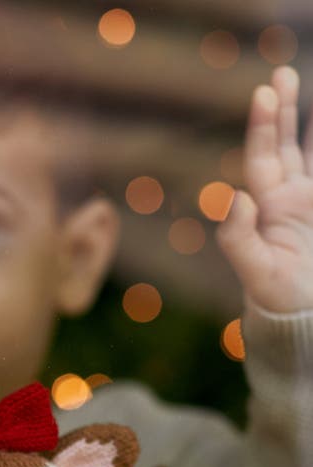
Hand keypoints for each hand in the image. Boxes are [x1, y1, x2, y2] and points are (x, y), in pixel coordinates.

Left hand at [217, 66, 312, 312]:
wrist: (304, 320)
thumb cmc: (277, 300)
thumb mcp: (256, 273)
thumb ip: (238, 239)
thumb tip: (233, 198)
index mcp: (266, 209)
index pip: (262, 158)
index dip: (263, 126)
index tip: (264, 93)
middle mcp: (286, 200)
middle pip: (283, 145)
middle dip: (283, 110)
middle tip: (281, 72)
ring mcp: (308, 203)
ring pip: (309, 152)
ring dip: (311, 122)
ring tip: (310, 86)